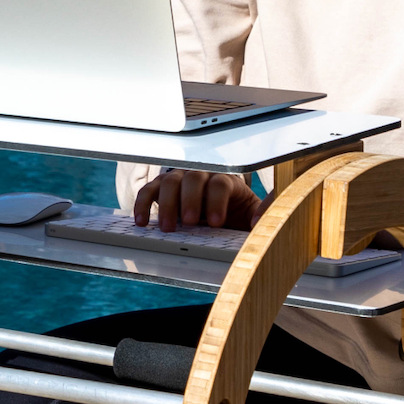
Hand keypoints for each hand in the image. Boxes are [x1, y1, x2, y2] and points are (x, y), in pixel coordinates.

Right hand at [133, 169, 268, 231]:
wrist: (222, 212)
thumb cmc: (236, 214)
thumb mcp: (253, 214)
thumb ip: (262, 215)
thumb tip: (262, 223)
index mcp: (226, 180)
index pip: (220, 183)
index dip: (217, 201)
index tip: (216, 222)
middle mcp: (201, 176)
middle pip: (193, 178)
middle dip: (190, 200)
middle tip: (189, 222)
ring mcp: (180, 180)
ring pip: (169, 182)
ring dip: (166, 204)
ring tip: (167, 228)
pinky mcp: (162, 190)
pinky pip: (149, 191)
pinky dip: (143, 204)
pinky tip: (142, 222)